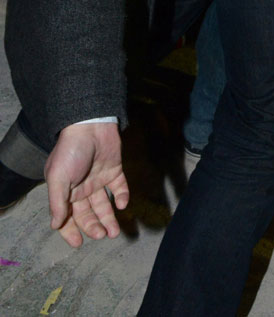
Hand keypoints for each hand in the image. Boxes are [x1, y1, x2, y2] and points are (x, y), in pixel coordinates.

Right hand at [44, 122, 128, 247]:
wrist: (91, 124)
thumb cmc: (70, 151)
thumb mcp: (58, 178)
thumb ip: (57, 203)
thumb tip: (55, 225)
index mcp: (65, 191)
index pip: (67, 217)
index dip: (70, 231)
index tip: (78, 244)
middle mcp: (81, 188)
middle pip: (87, 214)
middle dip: (94, 226)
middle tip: (102, 235)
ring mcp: (98, 179)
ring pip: (104, 205)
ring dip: (109, 218)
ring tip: (114, 232)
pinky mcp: (114, 170)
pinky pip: (119, 187)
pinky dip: (122, 197)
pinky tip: (122, 204)